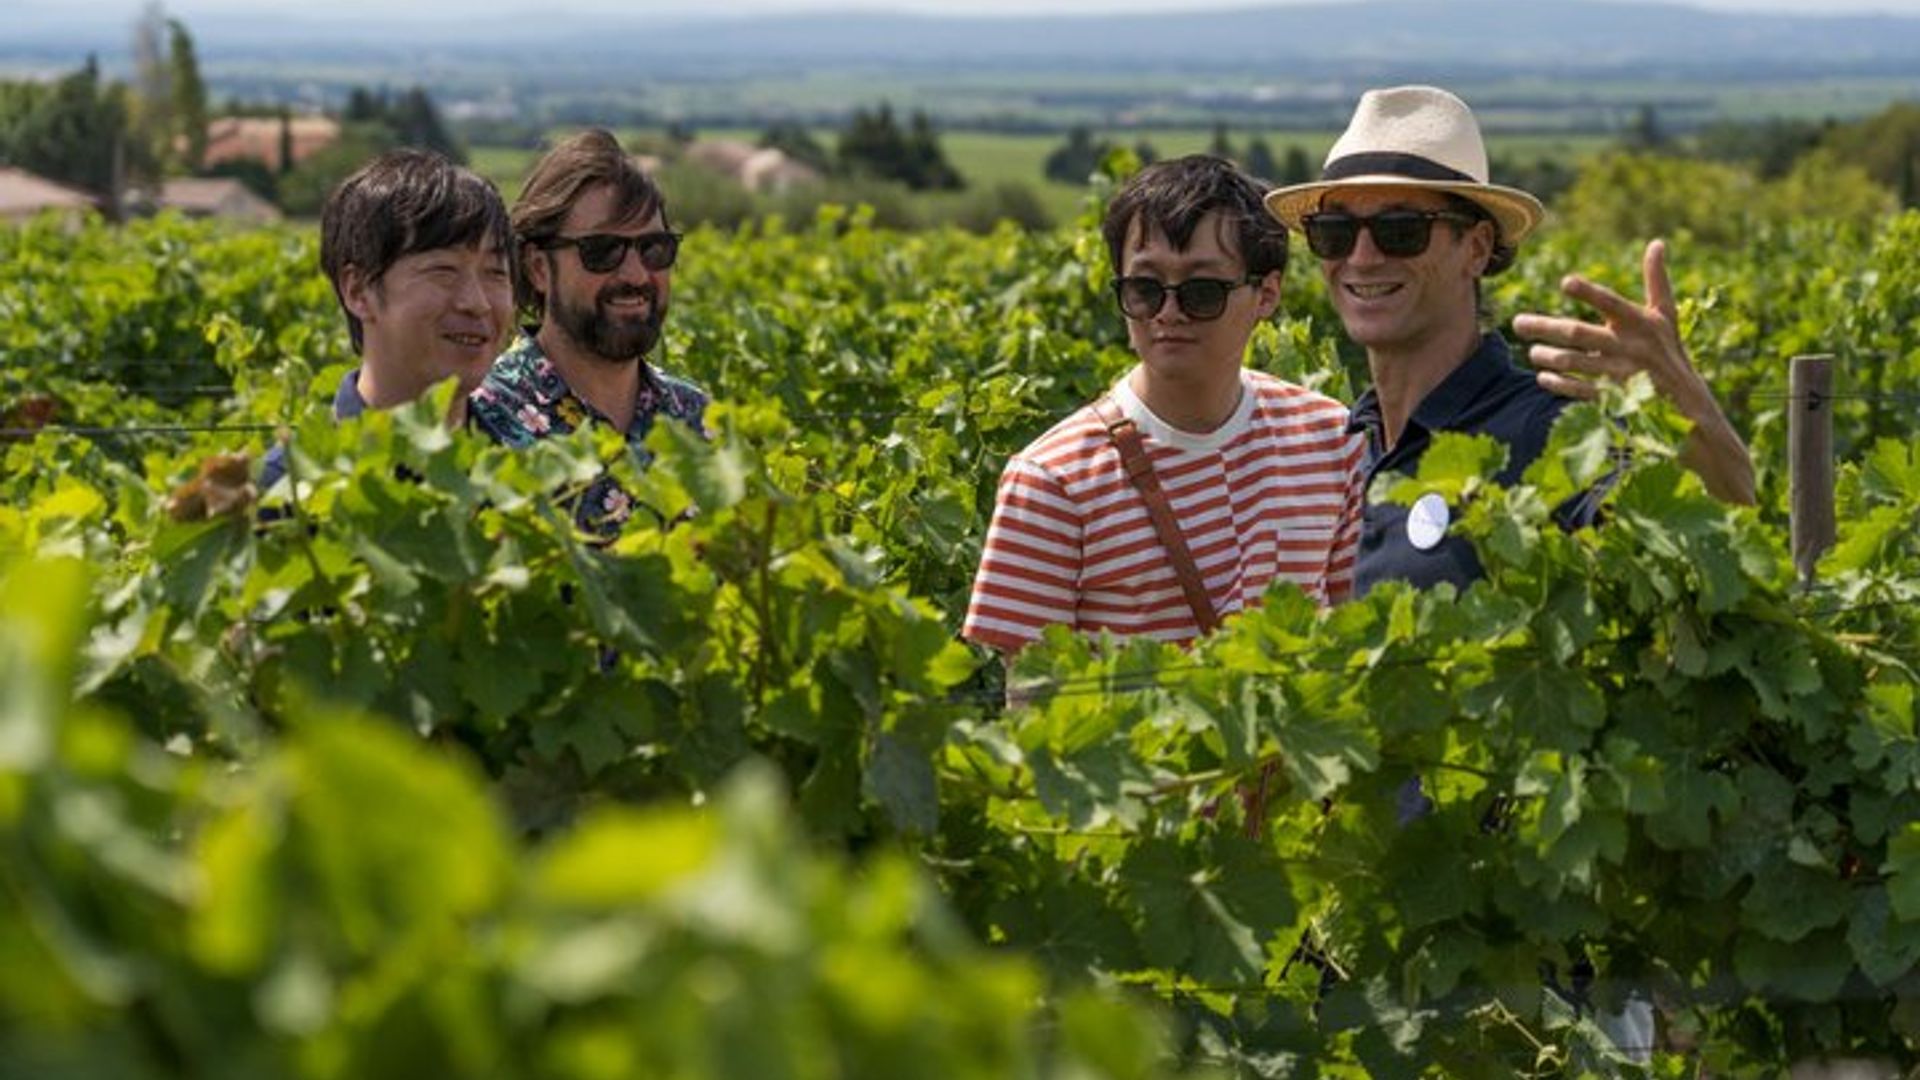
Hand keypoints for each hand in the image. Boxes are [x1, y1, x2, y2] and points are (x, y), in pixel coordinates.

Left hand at [1512, 240, 1755, 505]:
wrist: (1685, 402)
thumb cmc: (1669, 351)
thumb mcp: (1666, 316)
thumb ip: (1656, 281)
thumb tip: (1657, 243)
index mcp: (1640, 323)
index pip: (1611, 303)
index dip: (1589, 292)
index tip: (1565, 281)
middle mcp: (1628, 347)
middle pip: (1579, 334)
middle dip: (1545, 327)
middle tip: (1518, 323)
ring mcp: (1618, 374)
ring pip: (1573, 363)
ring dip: (1548, 357)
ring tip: (1533, 353)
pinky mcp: (1611, 397)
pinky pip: (1577, 390)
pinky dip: (1558, 384)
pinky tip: (1543, 377)